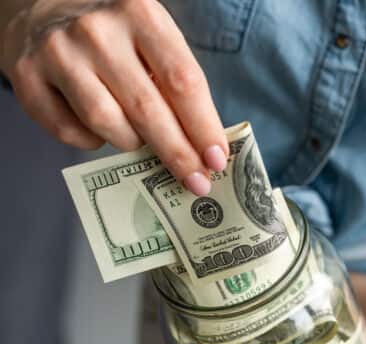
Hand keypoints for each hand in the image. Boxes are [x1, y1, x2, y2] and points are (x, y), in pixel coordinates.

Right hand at [0, 0, 226, 194]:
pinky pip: (69, 132)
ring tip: (140, 140)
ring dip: (132, 143)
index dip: (203, 127)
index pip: (182, 81)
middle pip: (148, 109)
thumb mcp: (152, 37)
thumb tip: (206, 147)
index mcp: (140, 14)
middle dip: (178, 154)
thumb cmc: (115, 32)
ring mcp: (57, 53)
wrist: (41, 4)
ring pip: (107, 124)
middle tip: (197, 182)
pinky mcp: (26, 76)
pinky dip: (92, 141)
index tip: (217, 160)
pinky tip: (100, 129)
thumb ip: (176, 81)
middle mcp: (97, 31)